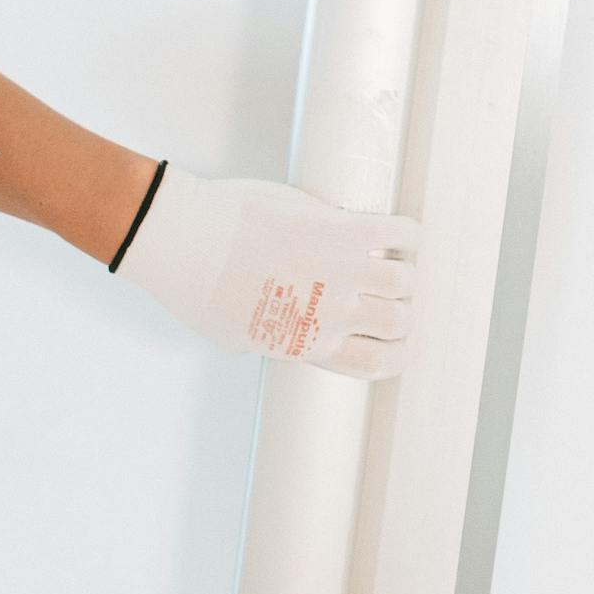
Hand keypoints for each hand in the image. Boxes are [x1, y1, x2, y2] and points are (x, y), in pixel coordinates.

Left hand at [114, 163, 423, 379]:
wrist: (183, 241)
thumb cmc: (198, 285)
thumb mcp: (234, 334)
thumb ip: (267, 340)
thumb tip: (275, 339)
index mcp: (307, 346)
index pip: (375, 364)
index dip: (394, 352)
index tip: (396, 339)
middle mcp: (331, 315)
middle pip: (399, 322)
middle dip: (399, 309)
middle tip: (389, 293)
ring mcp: (341, 272)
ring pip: (404, 281)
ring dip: (402, 272)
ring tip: (389, 259)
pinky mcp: (342, 230)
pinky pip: (401, 232)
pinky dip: (409, 234)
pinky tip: (399, 232)